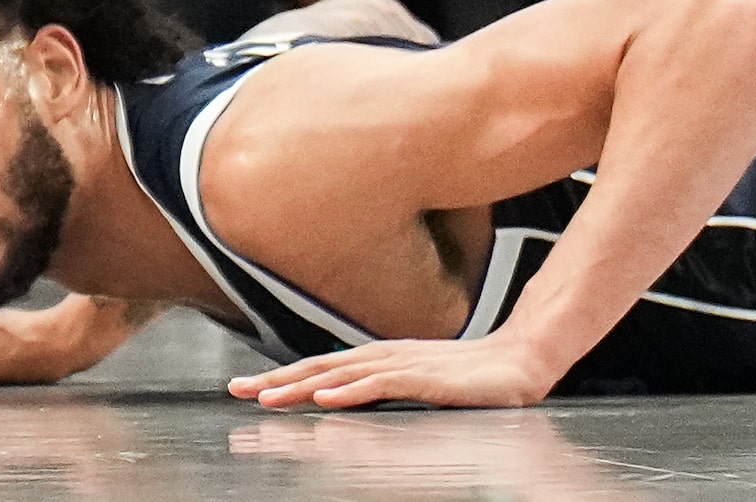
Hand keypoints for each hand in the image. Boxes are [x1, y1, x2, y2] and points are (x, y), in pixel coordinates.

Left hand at [228, 330, 563, 409]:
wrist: (518, 361)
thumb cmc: (467, 376)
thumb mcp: (414, 382)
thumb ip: (380, 386)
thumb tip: (342, 396)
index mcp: (376, 358)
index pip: (320, 367)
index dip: (281, 377)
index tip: (246, 388)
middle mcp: (381, 357)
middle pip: (319, 368)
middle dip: (276, 380)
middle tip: (237, 391)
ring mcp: (403, 365)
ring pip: (341, 375)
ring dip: (302, 386)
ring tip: (268, 398)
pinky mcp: (425, 378)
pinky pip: (381, 384)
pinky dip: (350, 391)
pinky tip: (326, 398)